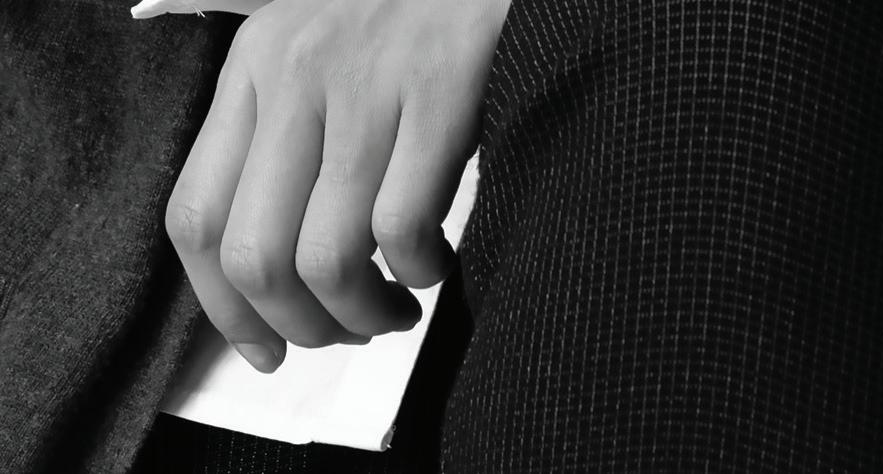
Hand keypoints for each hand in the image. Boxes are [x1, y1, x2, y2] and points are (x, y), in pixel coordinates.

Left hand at [163, 0, 509, 371]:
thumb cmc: (405, 25)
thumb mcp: (318, 63)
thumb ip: (284, 147)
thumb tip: (275, 280)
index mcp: (251, 71)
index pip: (195, 217)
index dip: (223, 310)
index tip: (266, 349)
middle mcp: (294, 74)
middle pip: (256, 255)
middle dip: (302, 328)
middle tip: (347, 332)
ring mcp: (366, 82)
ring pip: (329, 257)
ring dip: (366, 315)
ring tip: (397, 308)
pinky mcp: (440, 90)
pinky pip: (404, 227)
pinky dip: (420, 272)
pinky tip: (436, 262)